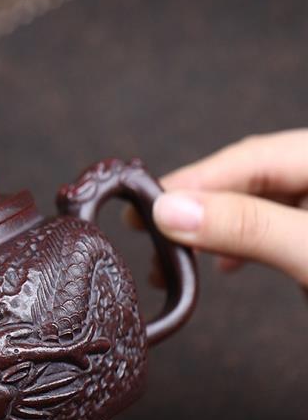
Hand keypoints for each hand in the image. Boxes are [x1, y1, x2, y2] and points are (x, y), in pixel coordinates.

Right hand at [152, 130, 307, 286]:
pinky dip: (241, 243)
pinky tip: (222, 262)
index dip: (195, 180)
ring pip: (258, 205)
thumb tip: (172, 210)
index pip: (251, 156)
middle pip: (250, 177)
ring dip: (213, 229)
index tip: (148, 204)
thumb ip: (247, 226)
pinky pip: (273, 228)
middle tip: (147, 227)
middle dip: (197, 205)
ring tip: (174, 257)